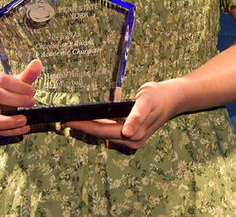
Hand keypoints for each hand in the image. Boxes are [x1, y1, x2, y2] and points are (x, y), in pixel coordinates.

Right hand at [0, 59, 41, 136]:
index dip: (18, 85)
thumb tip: (38, 63)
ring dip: (9, 121)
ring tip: (25, 119)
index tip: (32, 91)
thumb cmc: (4, 90)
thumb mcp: (15, 81)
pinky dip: (12, 131)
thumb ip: (27, 74)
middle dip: (16, 100)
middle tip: (32, 102)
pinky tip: (25, 128)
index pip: (2, 79)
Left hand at [65, 80, 182, 149]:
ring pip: (105, 136)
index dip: (84, 126)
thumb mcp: (147, 100)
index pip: (102, 130)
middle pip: (101, 135)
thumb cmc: (157, 96)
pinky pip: (111, 133)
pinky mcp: (132, 137)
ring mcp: (132, 140)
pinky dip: (99, 128)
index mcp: (134, 133)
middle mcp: (132, 140)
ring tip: (72, 121)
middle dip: (82, 128)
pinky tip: (89, 122)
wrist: (172, 99)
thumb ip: (137, 116)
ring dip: (89, 129)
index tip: (68, 120)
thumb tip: (127, 133)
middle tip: (63, 120)